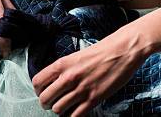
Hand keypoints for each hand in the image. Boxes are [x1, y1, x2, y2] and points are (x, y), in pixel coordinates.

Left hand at [32, 23, 151, 115]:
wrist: (121, 51)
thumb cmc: (101, 51)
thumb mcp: (76, 56)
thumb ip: (64, 68)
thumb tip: (54, 81)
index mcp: (63, 63)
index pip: (38, 81)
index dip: (38, 89)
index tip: (42, 91)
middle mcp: (69, 77)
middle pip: (45, 99)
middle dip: (46, 103)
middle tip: (52, 102)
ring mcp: (81, 89)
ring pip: (58, 109)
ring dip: (60, 110)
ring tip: (66, 106)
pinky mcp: (94, 99)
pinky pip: (75, 116)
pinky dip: (73, 116)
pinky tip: (76, 111)